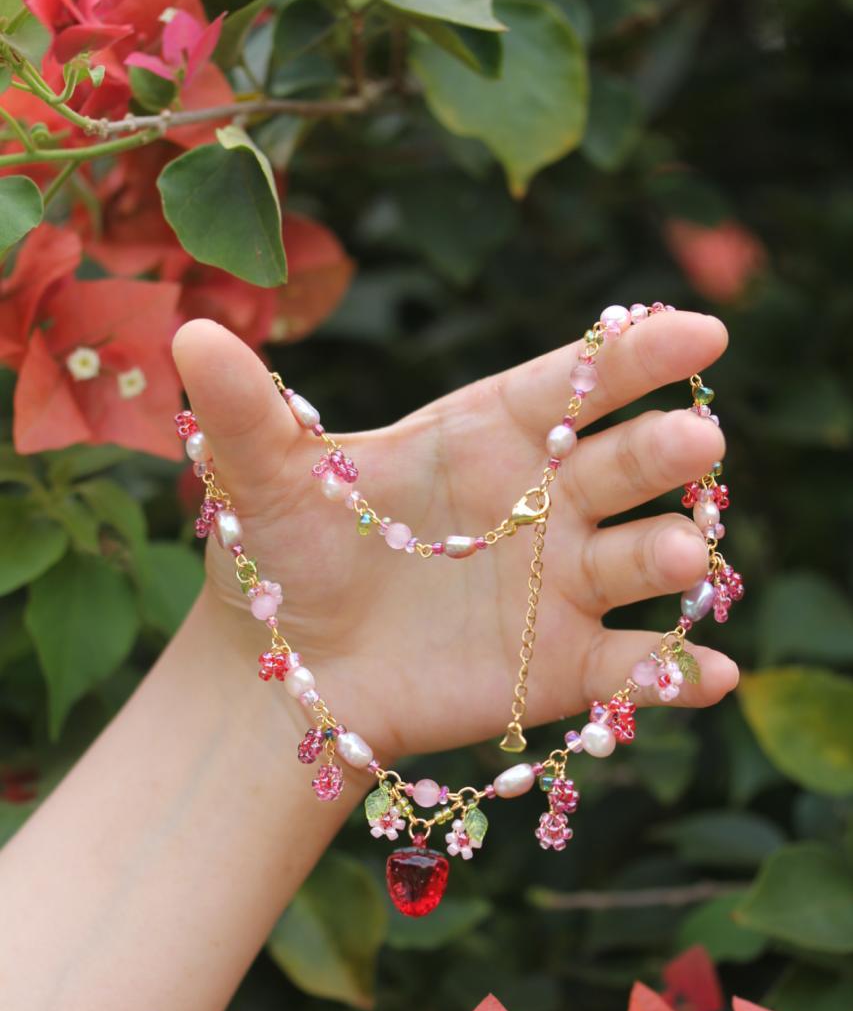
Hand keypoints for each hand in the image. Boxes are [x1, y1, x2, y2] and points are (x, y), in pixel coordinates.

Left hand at [172, 311, 737, 761]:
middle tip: (693, 442)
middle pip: (621, 465)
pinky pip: (631, 669)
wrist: (287, 675)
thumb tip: (190, 335)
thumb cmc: (282, 562)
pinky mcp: (562, 669)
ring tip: (678, 555)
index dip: (633, 358)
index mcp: (486, 437)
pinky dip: (673, 675)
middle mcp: (541, 504)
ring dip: (672, 556)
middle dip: (662, 453)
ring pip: (639, 562)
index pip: (571, 386)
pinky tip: (709, 678)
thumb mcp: (263, 483)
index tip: (697, 332)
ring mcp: (559, 588)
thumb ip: (245, 413)